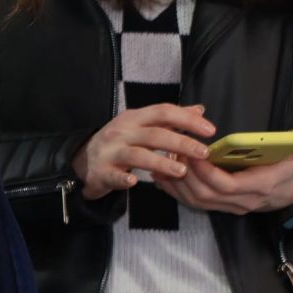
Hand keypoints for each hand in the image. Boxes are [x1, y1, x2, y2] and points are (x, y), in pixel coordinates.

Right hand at [70, 103, 214, 198]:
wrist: (83, 161)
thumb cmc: (119, 143)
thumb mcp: (142, 126)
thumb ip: (170, 119)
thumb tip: (199, 110)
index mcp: (134, 118)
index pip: (163, 112)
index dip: (187, 120)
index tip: (210, 130)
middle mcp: (122, 132)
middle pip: (155, 134)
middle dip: (181, 142)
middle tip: (204, 153)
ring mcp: (110, 152)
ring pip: (138, 155)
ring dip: (161, 162)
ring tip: (182, 171)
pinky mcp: (102, 172)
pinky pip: (114, 175)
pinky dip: (124, 179)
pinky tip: (135, 182)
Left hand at [162, 121, 292, 214]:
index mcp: (261, 185)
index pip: (229, 185)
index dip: (208, 173)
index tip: (195, 154)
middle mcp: (244, 201)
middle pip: (206, 195)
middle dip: (187, 175)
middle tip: (175, 151)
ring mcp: (233, 206)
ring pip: (197, 202)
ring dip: (178, 183)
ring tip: (167, 160)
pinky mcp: (224, 207)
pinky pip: (196, 203)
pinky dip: (178, 191)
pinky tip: (164, 176)